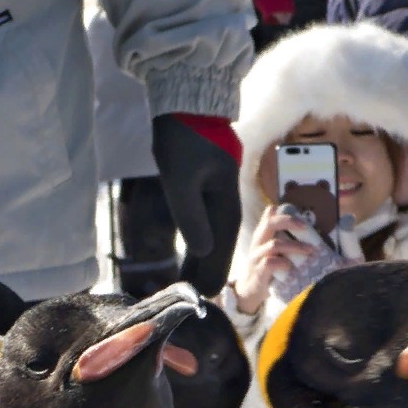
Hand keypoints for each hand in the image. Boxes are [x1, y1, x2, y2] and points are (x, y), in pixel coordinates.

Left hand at [151, 113, 241, 296]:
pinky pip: (204, 226)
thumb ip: (191, 217)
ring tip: (191, 285)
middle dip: (207, 274)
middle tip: (194, 300)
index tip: (203, 299)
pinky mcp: (204, 190)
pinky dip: (198, 244)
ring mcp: (216, 197)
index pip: (221, 250)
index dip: (212, 274)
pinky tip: (191, 256)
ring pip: (211, 238)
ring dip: (202, 262)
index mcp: (226, 205)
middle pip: (218, 248)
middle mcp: (225, 205)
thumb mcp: (182, 180)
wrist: (187, 106)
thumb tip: (201, 253)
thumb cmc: (184, 140)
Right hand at [228, 204, 317, 314]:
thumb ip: (283, 239)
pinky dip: (283, 263)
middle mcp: (257, 243)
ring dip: (294, 246)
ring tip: (310, 250)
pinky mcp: (258, 272)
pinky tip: (290, 266)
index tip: (303, 218)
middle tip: (306, 227)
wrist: (249, 291)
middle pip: (269, 224)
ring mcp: (256, 257)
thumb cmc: (267, 270)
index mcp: (262, 235)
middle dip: (289, 222)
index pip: (269, 215)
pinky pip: (269, 263)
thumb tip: (310, 234)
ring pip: (274, 244)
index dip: (285, 213)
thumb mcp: (274, 251)